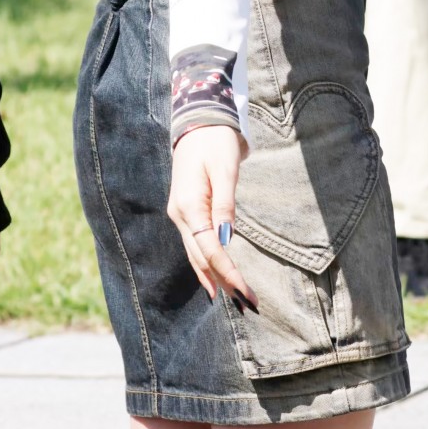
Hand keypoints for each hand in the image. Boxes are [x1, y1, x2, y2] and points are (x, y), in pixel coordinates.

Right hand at [167, 126, 257, 312]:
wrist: (199, 122)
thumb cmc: (216, 143)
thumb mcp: (225, 170)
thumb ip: (225, 205)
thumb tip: (227, 239)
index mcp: (188, 206)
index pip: (210, 250)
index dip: (229, 273)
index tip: (246, 293)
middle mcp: (180, 214)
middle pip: (202, 258)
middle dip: (225, 283)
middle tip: (247, 306)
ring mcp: (180, 214)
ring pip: (196, 255)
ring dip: (215, 278)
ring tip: (235, 300)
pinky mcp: (186, 212)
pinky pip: (195, 244)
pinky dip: (206, 264)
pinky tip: (215, 279)